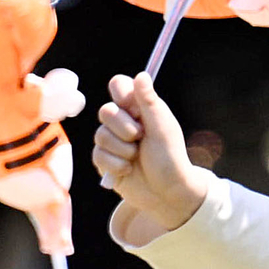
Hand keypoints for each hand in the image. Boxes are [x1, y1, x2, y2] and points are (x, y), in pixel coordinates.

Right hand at [92, 75, 210, 242]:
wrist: (166, 193)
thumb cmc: (170, 158)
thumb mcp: (162, 127)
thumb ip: (149, 102)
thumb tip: (141, 74)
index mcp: (139, 108)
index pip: (118, 85)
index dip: (120, 92)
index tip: (129, 104)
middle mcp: (123, 122)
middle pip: (105, 111)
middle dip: (123, 127)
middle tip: (140, 137)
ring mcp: (112, 141)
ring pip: (100, 135)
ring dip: (122, 149)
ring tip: (137, 157)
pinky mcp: (105, 160)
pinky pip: (98, 155)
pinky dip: (116, 164)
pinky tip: (128, 170)